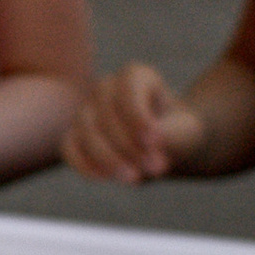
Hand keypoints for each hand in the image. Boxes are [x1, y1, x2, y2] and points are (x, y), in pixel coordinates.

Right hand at [64, 62, 203, 183]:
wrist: (166, 146)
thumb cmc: (178, 133)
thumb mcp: (184, 132)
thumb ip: (170, 134)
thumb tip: (147, 144)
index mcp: (135, 76)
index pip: (127, 90)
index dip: (137, 116)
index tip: (155, 142)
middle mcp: (106, 88)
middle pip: (105, 114)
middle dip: (129, 145)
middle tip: (158, 169)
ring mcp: (86, 111)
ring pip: (86, 132)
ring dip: (109, 158)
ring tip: (135, 178)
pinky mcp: (74, 135)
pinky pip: (70, 149)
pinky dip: (85, 165)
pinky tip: (107, 178)